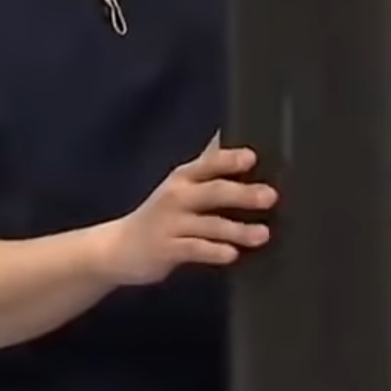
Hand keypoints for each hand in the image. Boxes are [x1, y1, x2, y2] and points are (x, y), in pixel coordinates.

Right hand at [101, 136, 276, 286]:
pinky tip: (232, 254)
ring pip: (208, 225)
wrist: (118, 248)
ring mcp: (170, 224)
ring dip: (236, 229)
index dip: (229, 160)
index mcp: (183, 178)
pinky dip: (213, 251)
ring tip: (263, 234)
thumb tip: (228, 136)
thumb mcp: (180, 187)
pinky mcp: (166, 250)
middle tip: (271, 196)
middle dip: (242, 193)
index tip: (252, 158)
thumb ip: (207, 167)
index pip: (208, 164)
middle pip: (213, 192)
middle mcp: (176, 197)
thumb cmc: (161, 215)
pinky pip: (194, 250)